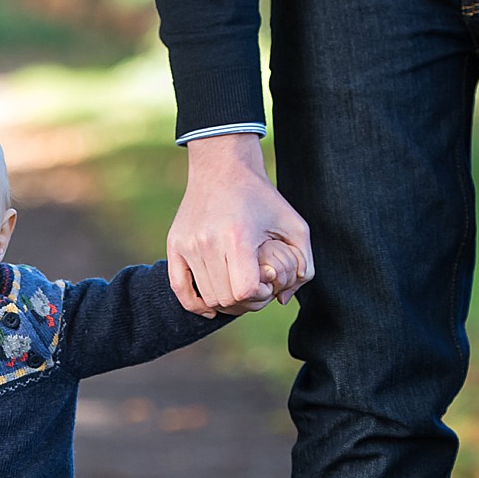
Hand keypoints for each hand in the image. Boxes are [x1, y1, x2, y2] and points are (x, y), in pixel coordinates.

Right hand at [167, 133, 312, 316]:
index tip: (266, 283)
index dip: (259, 296)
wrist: (222, 168)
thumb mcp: (295, 224)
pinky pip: (180, 289)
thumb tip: (283, 299)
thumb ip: (303, 264)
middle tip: (254, 289)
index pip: (244, 291)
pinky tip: (210, 309)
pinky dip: (195, 304)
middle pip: (225, 298)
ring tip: (238, 289)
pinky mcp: (175, 245)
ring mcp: (188, 245)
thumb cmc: (262, 198)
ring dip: (225, 302)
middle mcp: (207, 243)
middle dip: (244, 303)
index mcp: (237, 237)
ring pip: (206, 297)